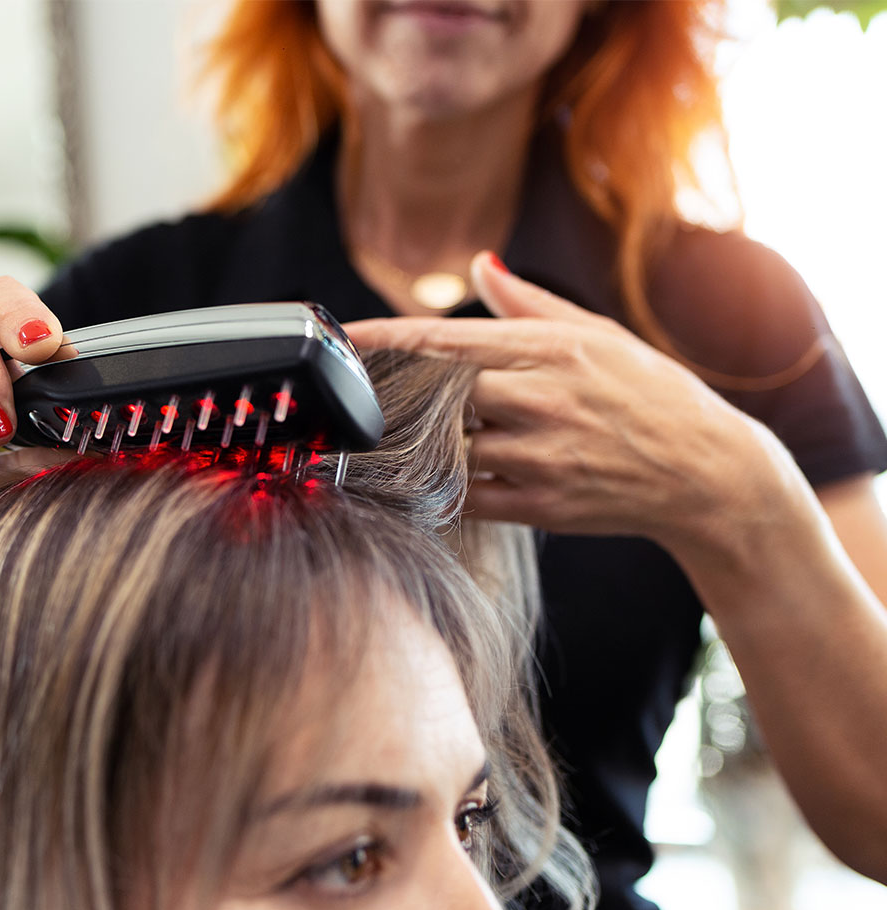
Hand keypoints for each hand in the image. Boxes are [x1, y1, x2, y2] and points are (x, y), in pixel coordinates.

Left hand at [345, 253, 785, 549]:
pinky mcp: (540, 504)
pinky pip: (463, 496)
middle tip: (355, 395)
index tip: (340, 338)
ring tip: (382, 437)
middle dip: (390, 393)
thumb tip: (479, 268)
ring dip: (408, 441)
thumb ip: (528, 304)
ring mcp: (539, 454)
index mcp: (549, 348)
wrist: (707, 471)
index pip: (443, 338)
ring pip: (442, 446)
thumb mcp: (596, 335)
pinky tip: (418, 477)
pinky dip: (434, 487)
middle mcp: (540, 397)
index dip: (383, 339)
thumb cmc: (650, 394)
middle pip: (431, 392)